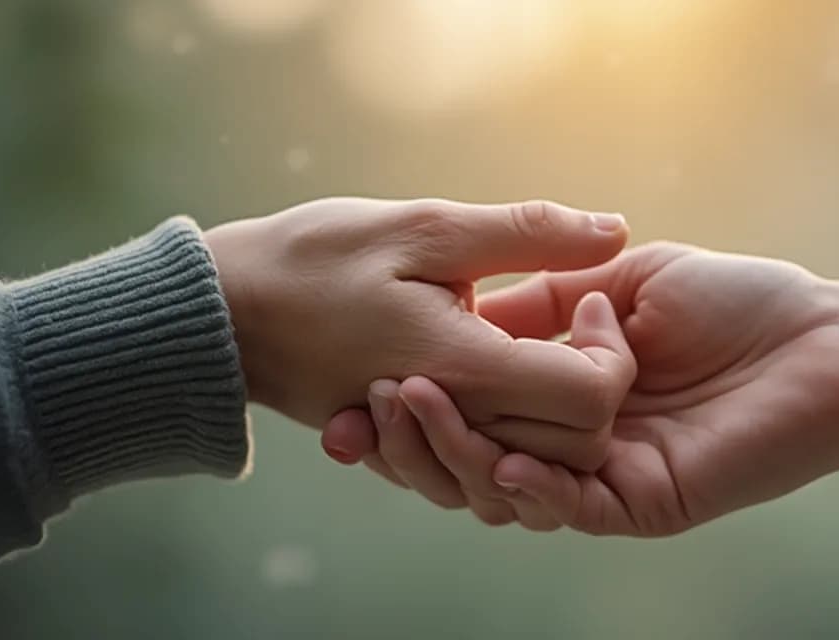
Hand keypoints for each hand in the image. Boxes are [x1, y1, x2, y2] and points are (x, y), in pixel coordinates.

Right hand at [201, 198, 632, 432]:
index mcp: (465, 370)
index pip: (593, 400)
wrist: (221, 317)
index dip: (611, 356)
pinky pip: (486, 458)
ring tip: (530, 337)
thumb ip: (528, 234)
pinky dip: (508, 420)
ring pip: (536, 462)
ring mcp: (435, 446)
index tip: (586, 304)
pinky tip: (495, 359)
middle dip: (596, 388)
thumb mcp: (426, 228)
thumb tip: (617, 231)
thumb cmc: (314, 261)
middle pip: (579, 446)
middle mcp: (455, 424)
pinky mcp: (415, 450)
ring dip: (553, 409)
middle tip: (570, 321)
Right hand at [325, 244, 838, 534]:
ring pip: (503, 490)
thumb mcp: (620, 282)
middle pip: (465, 460)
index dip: (406, 401)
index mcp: (557, 394)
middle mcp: (569, 444)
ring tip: (417, 405)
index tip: (351, 379)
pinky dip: (528, 490)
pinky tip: (502, 461)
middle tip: (374, 396)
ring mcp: (603, 479)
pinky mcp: (643, 504)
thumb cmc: (736, 300)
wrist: (825, 336)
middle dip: (411, 435)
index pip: (463, 408)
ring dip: (454, 454)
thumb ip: (545, 302)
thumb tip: (466, 313)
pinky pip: (568, 509)